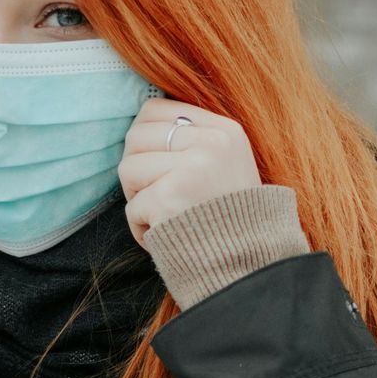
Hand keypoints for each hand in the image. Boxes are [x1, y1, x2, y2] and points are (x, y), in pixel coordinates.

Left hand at [117, 98, 261, 247]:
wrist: (249, 267)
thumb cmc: (229, 219)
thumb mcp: (225, 164)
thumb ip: (191, 140)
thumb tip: (139, 123)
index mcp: (224, 131)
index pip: (155, 110)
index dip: (144, 137)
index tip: (155, 163)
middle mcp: (211, 144)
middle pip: (135, 137)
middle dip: (137, 170)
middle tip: (160, 196)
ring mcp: (191, 170)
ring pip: (127, 169)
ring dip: (138, 199)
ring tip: (166, 215)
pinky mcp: (170, 200)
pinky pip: (132, 207)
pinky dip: (142, 228)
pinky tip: (168, 235)